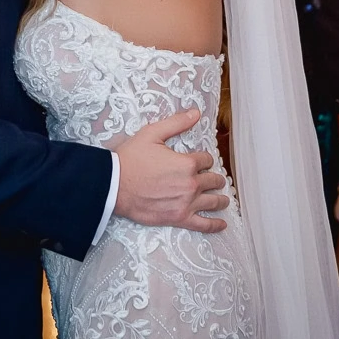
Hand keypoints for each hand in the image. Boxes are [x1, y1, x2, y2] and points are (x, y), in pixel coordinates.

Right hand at [113, 108, 229, 232]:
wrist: (113, 185)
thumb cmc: (130, 159)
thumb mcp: (152, 134)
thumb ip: (176, 123)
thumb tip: (196, 113)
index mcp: (187, 163)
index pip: (206, 160)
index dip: (205, 159)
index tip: (201, 161)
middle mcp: (191, 184)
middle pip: (213, 181)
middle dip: (215, 178)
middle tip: (215, 180)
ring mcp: (186, 203)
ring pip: (213, 201)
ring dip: (221, 199)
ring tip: (224, 200)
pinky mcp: (179, 218)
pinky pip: (203, 225)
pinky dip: (214, 225)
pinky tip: (222, 224)